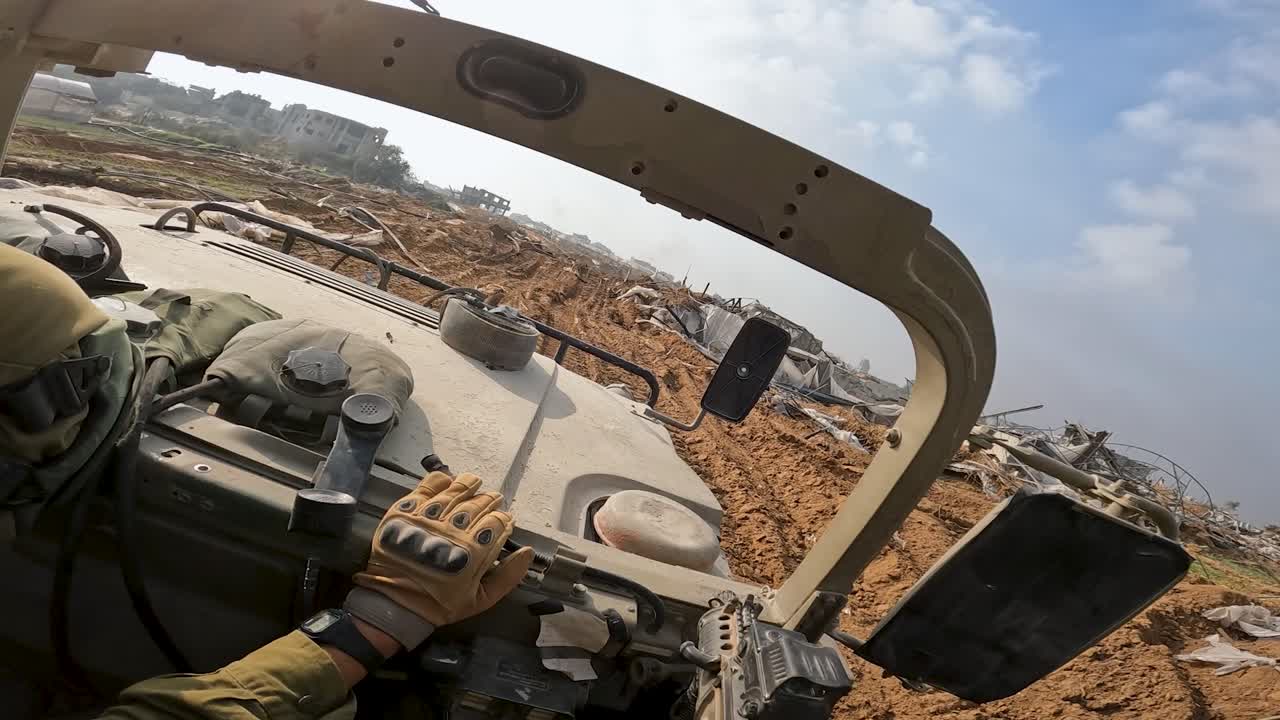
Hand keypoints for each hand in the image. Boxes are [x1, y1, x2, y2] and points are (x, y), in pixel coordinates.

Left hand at [344, 472, 532, 649]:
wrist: (394, 603)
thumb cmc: (440, 603)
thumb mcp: (480, 600)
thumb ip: (508, 576)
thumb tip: (528, 552)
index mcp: (472, 553)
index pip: (497, 522)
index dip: (503, 519)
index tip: (503, 521)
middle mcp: (451, 531)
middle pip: (479, 503)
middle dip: (489, 500)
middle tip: (492, 500)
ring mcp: (427, 519)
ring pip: (455, 491)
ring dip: (469, 484)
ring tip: (475, 483)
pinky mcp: (405, 512)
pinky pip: (426, 488)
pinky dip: (439, 481)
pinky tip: (448, 481)